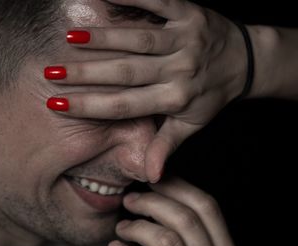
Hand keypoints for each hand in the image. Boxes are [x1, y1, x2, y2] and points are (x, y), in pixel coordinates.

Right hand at [45, 0, 247, 181]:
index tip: (58, 104)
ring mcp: (185, 39)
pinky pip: (159, 3)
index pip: (125, 105)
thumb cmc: (212, 95)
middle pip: (126, 72)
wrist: (246, 61)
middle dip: (86, 73)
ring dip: (104, 38)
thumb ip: (166, 146)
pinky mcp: (189, 13)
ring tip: (70, 39)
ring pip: (140, 39)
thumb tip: (148, 176)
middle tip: (51, 72)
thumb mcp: (191, 124)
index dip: (90, 105)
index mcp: (175, 98)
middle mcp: (179, 69)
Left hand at [107, 178, 238, 245]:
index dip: (178, 186)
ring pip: (167, 240)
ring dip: (137, 227)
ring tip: (122, 227)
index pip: (208, 208)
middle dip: (153, 202)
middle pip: (187, 219)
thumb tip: (165, 192)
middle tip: (130, 199)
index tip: (153, 180)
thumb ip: (192, 234)